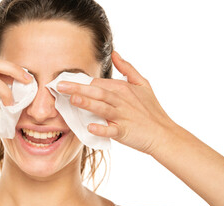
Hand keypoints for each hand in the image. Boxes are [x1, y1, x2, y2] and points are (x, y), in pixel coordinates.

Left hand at [57, 51, 176, 154]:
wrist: (164, 133)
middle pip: (98, 91)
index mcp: (123, 88)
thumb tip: (115, 53)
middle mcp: (121, 100)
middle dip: (78, 88)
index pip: (98, 83)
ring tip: (73, 99)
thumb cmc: (151, 110)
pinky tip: (90, 127)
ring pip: (103, 107)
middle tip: (59, 86)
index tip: (63, 82)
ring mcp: (123, 116)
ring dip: (88, 103)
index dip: (81, 82)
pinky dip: (102, 128)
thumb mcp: (143, 84)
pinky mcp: (125, 131)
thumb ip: (128, 68)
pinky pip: (112, 130)